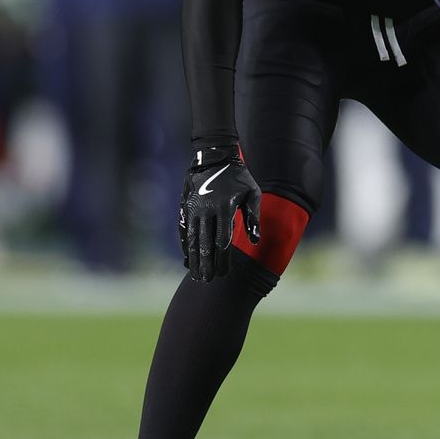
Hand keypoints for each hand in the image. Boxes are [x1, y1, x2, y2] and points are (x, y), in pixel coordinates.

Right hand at [179, 144, 261, 280]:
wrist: (214, 156)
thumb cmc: (239, 177)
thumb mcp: (252, 193)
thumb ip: (253, 217)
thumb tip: (256, 241)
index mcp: (224, 208)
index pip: (222, 241)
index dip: (222, 260)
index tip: (224, 274)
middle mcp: (206, 210)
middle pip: (204, 244)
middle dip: (206, 264)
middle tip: (208, 281)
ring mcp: (193, 208)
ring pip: (191, 239)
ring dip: (194, 259)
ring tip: (196, 276)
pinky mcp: (185, 207)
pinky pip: (183, 230)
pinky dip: (185, 245)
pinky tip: (188, 259)